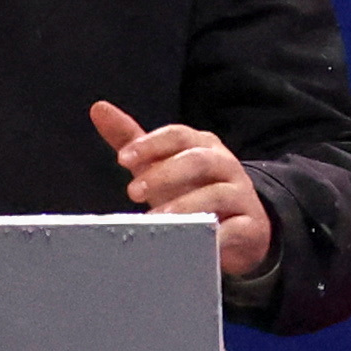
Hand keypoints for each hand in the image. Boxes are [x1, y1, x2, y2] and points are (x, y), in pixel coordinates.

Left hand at [88, 99, 269, 283]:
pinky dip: (215, 235)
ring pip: (216, 193)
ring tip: (158, 219)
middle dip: (164, 174)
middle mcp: (225, 164)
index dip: (151, 144)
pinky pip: (235, 228)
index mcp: (203, 146)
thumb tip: (98, 108)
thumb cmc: (194, 191)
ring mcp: (241, 194)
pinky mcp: (251, 225)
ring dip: (185, 206)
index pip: (178, 135)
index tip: (122, 159)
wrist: (242, 229)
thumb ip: (134, 141)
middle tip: (132, 192)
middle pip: (197, 160)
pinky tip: (193, 242)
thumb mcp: (162, 166)